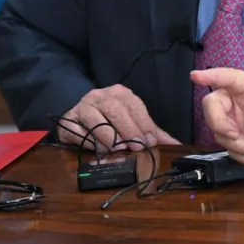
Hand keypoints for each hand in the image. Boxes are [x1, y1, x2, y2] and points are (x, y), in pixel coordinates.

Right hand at [58, 84, 179, 150]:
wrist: (78, 114)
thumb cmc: (110, 118)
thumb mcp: (133, 121)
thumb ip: (152, 131)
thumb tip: (175, 145)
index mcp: (120, 93)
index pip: (134, 106)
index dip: (143, 124)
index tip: (151, 141)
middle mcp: (100, 96)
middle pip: (115, 110)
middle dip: (127, 129)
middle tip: (136, 146)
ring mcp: (82, 107)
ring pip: (94, 119)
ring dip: (107, 135)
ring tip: (117, 149)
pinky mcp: (68, 120)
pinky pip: (77, 130)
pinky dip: (88, 141)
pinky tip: (98, 150)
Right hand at [191, 67, 243, 163]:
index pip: (231, 78)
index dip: (212, 75)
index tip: (194, 76)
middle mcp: (242, 102)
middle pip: (212, 106)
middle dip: (219, 124)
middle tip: (236, 136)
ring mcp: (238, 121)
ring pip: (220, 133)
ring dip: (240, 147)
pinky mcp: (238, 139)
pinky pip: (230, 149)